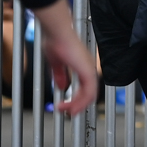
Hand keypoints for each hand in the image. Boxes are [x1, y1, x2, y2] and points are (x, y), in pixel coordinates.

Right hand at [31, 0, 98, 117]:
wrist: (57, 33)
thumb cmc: (55, 42)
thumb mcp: (56, 63)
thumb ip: (60, 75)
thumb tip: (62, 87)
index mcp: (82, 66)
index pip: (85, 87)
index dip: (77, 99)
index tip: (66, 106)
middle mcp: (88, 68)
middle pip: (89, 94)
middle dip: (78, 105)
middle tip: (67, 113)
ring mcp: (89, 69)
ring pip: (90, 95)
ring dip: (78, 106)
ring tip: (67, 112)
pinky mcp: (87, 71)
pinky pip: (89, 91)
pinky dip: (81, 102)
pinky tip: (71, 107)